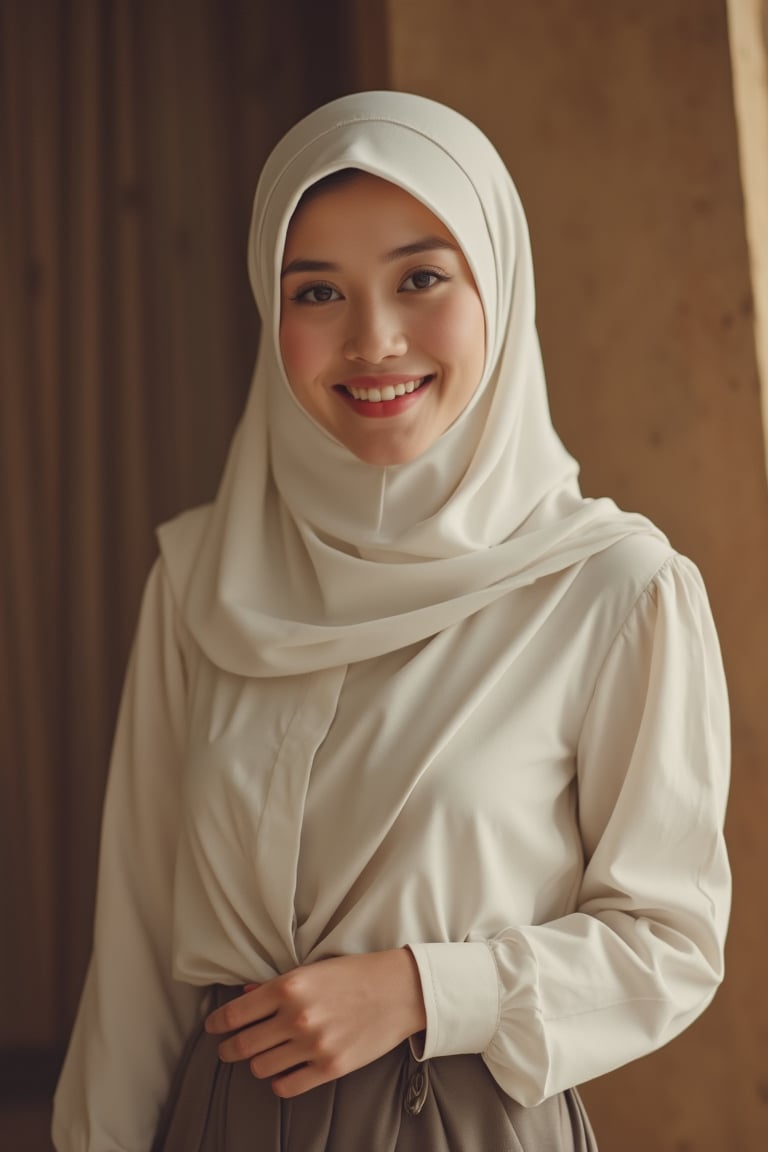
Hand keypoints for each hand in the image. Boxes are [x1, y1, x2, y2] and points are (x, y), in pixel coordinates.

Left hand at [204, 949, 425, 1097]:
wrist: (399, 990)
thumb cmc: (354, 974)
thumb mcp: (312, 969)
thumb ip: (275, 985)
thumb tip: (243, 996)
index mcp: (288, 986)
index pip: (235, 1014)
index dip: (216, 1024)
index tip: (212, 1028)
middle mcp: (296, 1016)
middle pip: (242, 1045)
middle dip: (228, 1049)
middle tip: (227, 1049)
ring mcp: (313, 1044)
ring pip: (260, 1068)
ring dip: (255, 1064)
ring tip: (262, 1056)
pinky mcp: (329, 1067)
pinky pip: (286, 1086)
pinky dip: (278, 1081)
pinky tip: (283, 1070)